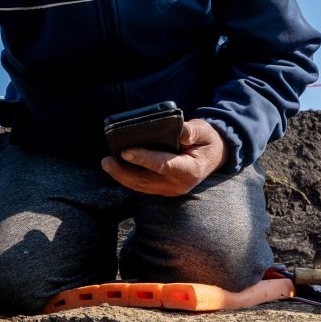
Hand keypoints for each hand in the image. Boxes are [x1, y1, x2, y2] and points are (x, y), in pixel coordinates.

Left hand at [101, 118, 229, 195]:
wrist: (214, 156)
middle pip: (146, 181)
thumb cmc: (206, 141)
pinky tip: (117, 168)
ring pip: (141, 187)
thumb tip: (179, 132)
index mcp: (190, 170)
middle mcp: (178, 185)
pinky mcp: (163, 190)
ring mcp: (170, 190)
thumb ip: (192, 131)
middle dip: (123, 172)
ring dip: (122, 177)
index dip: (143, 158)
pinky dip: (128, 178)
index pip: (163, 165)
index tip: (125, 151)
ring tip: (107, 164)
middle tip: (106, 161)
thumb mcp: (204, 131)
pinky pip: (142, 186)